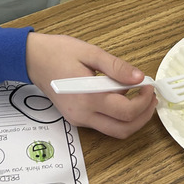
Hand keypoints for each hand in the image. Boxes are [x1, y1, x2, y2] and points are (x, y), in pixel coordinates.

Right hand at [26, 32, 155, 138]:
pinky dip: (118, 117)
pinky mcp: (75, 119)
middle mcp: (83, 114)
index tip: (149, 86)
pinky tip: (121, 98)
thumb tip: (139, 77)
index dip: (144, 102)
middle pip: (123, 130)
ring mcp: (78, 119)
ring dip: (132, 119)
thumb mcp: (90, 52)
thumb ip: (116, 67)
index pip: (127, 111)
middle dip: (143, 117)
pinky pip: (103, 125)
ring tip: (140, 98)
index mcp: (88, 96)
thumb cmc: (58, 52)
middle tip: (151, 98)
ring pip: (114, 131)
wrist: (32, 59)